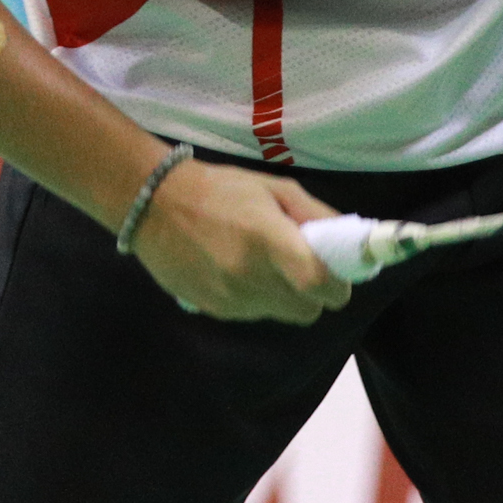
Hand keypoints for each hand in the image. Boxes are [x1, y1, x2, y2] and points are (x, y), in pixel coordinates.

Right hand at [126, 159, 353, 323]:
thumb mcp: (274, 187)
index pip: (318, 284)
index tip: (339, 276)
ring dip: (286, 297)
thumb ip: (315, 214)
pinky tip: (242, 272)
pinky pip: (255, 314)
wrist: (155, 206)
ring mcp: (231, 299)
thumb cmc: (221, 189)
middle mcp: (251, 277)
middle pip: (307, 311)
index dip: (338, 286)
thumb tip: (346, 238)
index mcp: (268, 240)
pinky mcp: (214, 311)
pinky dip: (260, 299)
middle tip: (306, 269)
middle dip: (316, 295)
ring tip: (268, 265)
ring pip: (282, 315)